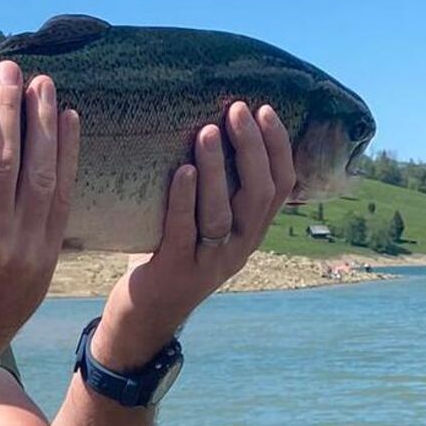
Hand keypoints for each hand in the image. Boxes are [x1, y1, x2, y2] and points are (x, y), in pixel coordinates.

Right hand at [0, 61, 79, 403]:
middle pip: (0, 162)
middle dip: (6, 109)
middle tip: (8, 69)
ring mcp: (21, 249)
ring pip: (36, 174)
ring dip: (41, 123)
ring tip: (42, 83)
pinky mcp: (49, 254)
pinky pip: (61, 197)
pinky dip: (67, 155)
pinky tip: (68, 119)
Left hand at [92, 102, 294, 368]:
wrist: (145, 316)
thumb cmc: (170, 255)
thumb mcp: (201, 225)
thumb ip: (213, 191)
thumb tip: (207, 125)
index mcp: (250, 234)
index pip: (280, 187)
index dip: (278, 147)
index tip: (264, 110)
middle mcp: (238, 249)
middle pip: (258, 194)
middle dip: (251, 147)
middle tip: (238, 109)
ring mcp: (208, 262)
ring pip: (223, 212)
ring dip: (216, 168)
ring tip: (207, 131)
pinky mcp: (176, 271)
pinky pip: (184, 231)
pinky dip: (184, 199)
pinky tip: (181, 171)